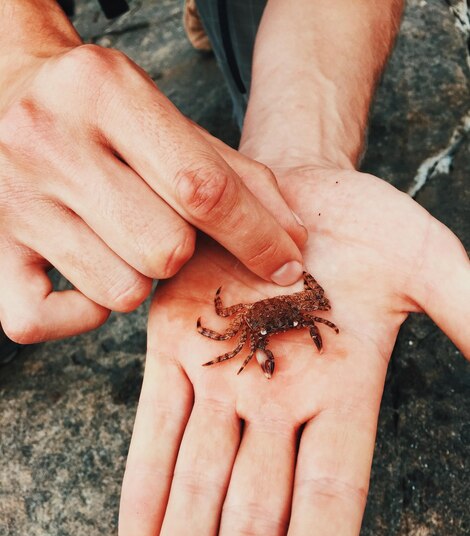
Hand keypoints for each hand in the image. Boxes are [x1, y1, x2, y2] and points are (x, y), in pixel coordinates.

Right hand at [0, 1, 304, 342]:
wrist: (7, 91)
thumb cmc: (103, 113)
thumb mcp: (169, 120)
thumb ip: (235, 177)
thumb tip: (292, 242)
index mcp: (104, 92)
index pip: (203, 189)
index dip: (258, 237)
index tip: (287, 265)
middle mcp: (49, 141)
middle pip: (164, 250)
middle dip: (186, 253)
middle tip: (168, 227)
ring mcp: (12, 199)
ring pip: (120, 289)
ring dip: (141, 277)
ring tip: (124, 240)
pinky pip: (37, 320)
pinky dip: (81, 315)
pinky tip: (93, 279)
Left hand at [119, 166, 468, 535]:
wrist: (290, 184)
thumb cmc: (361, 221)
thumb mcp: (424, 259)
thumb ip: (467, 310)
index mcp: (341, 394)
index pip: (327, 508)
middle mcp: (278, 401)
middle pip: (253, 516)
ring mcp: (222, 374)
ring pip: (199, 482)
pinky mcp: (174, 343)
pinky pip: (158, 423)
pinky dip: (147, 479)